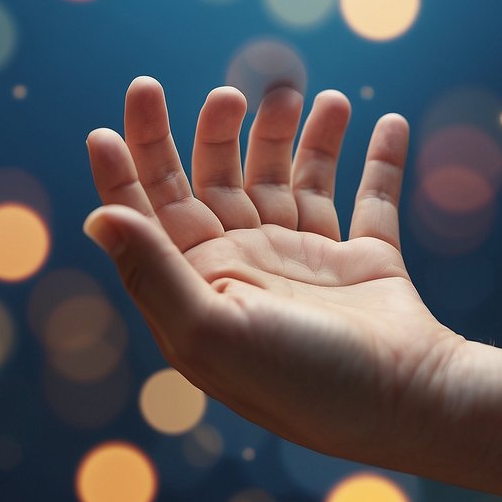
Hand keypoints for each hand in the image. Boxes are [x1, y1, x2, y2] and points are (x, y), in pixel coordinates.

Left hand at [85, 77, 501, 501]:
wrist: (404, 405)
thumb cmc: (301, 379)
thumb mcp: (211, 332)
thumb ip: (153, 272)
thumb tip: (97, 217)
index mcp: (202, 286)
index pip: (151, 213)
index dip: (130, 165)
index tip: (120, 115)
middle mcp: (247, 267)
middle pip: (216, 180)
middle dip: (214, 133)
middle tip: (225, 97)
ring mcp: (306, 259)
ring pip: (290, 176)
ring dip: (296, 133)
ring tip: (305, 96)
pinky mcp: (364, 258)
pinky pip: (371, 196)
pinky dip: (381, 159)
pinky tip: (388, 122)